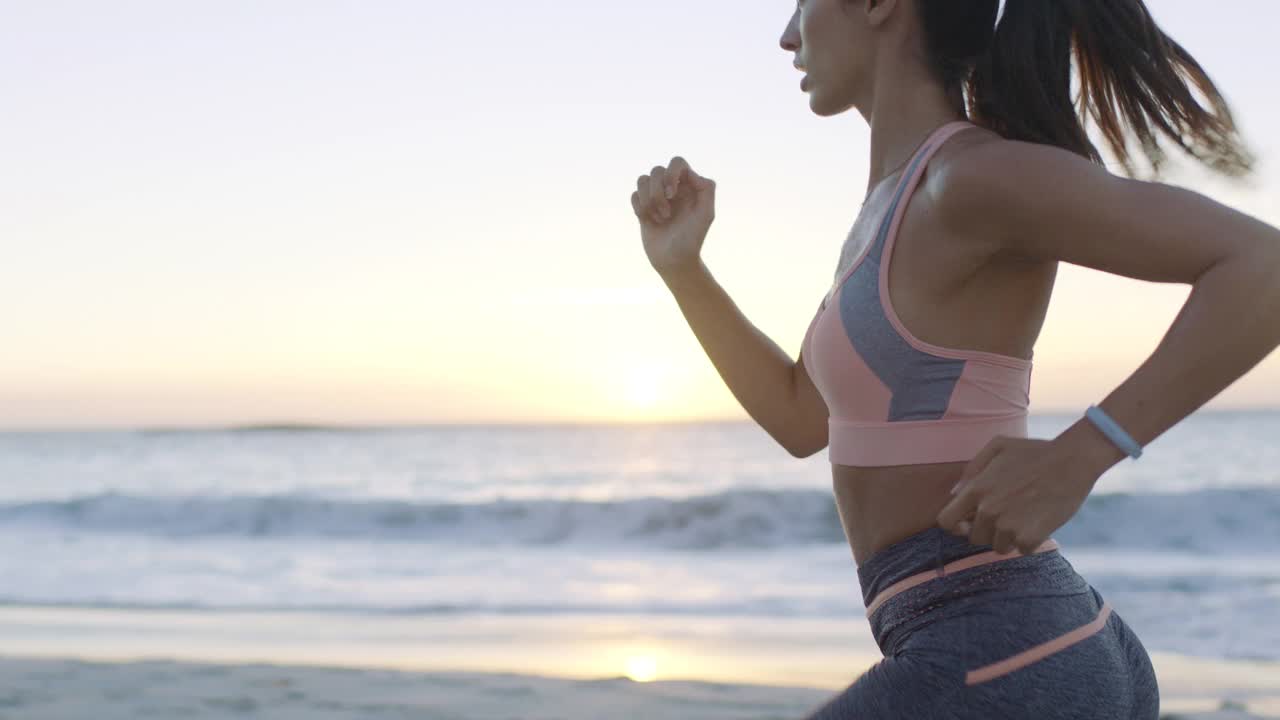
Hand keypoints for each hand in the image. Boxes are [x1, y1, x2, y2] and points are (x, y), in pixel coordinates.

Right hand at [630, 156, 715, 276]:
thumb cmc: (692, 239)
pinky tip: (648, 221)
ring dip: (648, 201)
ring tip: (660, 219)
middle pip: (657, 170)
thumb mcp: (706, 215)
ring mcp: (657, 196)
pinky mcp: (643, 207)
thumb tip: (690, 173)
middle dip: (657, 193)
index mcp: (689, 186)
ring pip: (643, 179)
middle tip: (667, 215)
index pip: (677, 162)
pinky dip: (639, 207)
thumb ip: (706, 189)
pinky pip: (634, 194)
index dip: (671, 175)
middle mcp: (673, 188)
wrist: (674, 261)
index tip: (672, 195)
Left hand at [936, 435, 1100, 554]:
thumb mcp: (997, 446)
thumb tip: (955, 494)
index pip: (946, 522)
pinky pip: (1022, 550)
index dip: (955, 525)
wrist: (1073, 460)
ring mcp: (1008, 526)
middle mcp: (987, 510)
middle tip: (1008, 515)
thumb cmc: (1035, 451)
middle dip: (987, 530)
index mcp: (976, 489)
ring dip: (1009, 538)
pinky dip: (1030, 542)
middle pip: (974, 538)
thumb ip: (972, 470)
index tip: (968, 523)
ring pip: (999, 547)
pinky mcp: (1030, 537)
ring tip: (1025, 516)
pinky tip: (1039, 523)